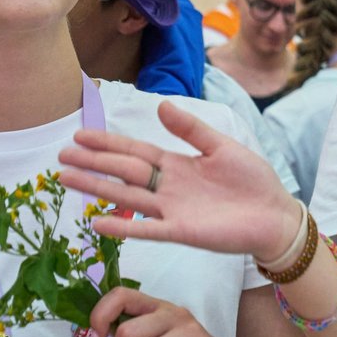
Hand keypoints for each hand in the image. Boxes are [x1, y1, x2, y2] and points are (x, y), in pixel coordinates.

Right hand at [57, 100, 303, 265]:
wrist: (275, 216)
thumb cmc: (252, 181)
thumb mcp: (222, 146)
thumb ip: (191, 129)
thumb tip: (160, 104)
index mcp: (178, 164)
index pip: (135, 150)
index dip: (108, 143)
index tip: (80, 135)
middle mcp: (168, 186)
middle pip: (124, 171)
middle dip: (94, 162)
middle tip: (61, 155)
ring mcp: (172, 210)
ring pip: (127, 196)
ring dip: (98, 188)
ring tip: (67, 179)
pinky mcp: (182, 231)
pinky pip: (147, 228)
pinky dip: (123, 226)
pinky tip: (97, 220)